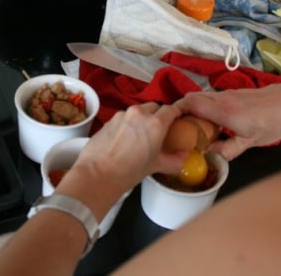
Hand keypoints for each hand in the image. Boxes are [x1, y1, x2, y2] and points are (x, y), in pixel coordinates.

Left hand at [71, 103, 186, 194]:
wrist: (97, 174)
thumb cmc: (128, 171)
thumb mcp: (155, 166)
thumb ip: (174, 160)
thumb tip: (183, 156)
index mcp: (156, 123)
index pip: (171, 109)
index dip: (176, 113)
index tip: (177, 120)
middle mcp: (140, 114)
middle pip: (155, 107)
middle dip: (159, 115)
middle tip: (159, 131)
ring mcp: (123, 114)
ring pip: (138, 111)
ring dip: (143, 119)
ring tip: (140, 136)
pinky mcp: (110, 119)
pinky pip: (124, 117)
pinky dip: (128, 123)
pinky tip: (125, 139)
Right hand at [172, 81, 280, 159]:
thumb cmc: (274, 121)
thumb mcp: (250, 142)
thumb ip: (228, 149)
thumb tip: (210, 154)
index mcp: (222, 110)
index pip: (189, 103)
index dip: (175, 111)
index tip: (169, 124)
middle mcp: (222, 98)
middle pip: (192, 98)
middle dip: (181, 112)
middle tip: (178, 130)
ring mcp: (229, 94)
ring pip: (203, 98)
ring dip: (194, 110)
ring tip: (193, 129)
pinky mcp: (236, 94)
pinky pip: (214, 99)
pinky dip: (207, 109)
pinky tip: (213, 124)